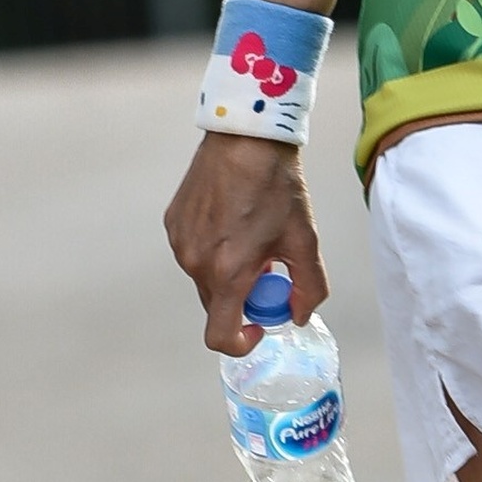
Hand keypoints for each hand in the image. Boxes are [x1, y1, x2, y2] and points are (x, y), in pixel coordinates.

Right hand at [164, 133, 328, 356]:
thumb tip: (298, 315)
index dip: (240, 342)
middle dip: (242, 299)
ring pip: (204, 279)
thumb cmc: (276, 185)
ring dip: (227, 273)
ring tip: (251, 238)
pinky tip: (233, 222)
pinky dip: (213, 250)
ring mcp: (180, 242)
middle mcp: (195, 261)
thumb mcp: (305, 239)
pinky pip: (193, 253)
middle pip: (216, 306)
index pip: (219, 336)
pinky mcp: (172, 223)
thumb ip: (308, 287)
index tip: (258, 325)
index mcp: (227, 272)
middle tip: (267, 270)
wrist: (246, 138)